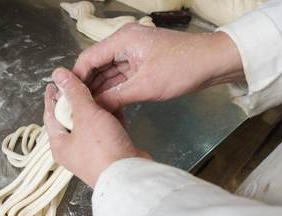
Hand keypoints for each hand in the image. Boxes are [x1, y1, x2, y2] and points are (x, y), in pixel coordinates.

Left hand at [43, 68, 150, 187]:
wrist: (128, 175)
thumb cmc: (101, 148)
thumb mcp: (85, 115)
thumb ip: (74, 93)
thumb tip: (58, 73)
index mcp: (59, 144)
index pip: (50, 115)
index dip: (53, 96)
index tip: (57, 81)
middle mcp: (72, 150)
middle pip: (70, 118)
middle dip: (76, 100)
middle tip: (82, 81)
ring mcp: (92, 152)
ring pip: (90, 124)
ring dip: (95, 107)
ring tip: (99, 88)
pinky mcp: (110, 151)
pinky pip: (106, 130)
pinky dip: (109, 118)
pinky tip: (115, 104)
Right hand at [73, 24, 244, 111]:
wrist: (214, 63)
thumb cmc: (183, 69)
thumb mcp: (146, 86)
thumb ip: (116, 98)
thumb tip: (93, 109)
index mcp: (122, 39)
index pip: (89, 58)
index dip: (77, 79)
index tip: (68, 98)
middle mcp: (124, 42)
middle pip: (96, 65)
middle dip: (87, 86)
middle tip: (75, 107)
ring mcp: (133, 52)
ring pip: (108, 72)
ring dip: (100, 90)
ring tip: (87, 109)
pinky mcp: (141, 62)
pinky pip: (120, 76)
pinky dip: (113, 89)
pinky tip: (105, 104)